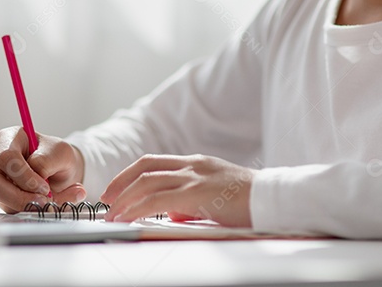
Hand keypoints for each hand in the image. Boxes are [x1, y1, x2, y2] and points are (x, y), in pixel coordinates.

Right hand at [0, 126, 85, 212]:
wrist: (61, 170)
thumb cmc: (57, 155)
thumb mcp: (60, 152)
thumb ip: (46, 162)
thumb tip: (34, 178)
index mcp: (7, 138)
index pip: (6, 157)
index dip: (25, 176)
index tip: (44, 186)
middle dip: (17, 196)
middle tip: (41, 201)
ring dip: (26, 205)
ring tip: (48, 201)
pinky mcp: (0, 197)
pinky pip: (10, 209)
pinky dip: (30, 210)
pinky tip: (45, 203)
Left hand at [100, 154, 253, 226]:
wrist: (274, 198)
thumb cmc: (250, 202)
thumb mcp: (216, 197)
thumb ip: (192, 201)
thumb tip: (173, 212)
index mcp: (197, 163)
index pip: (155, 162)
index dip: (131, 174)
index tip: (117, 189)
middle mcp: (192, 165)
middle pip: (145, 167)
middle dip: (121, 183)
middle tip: (106, 200)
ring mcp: (194, 176)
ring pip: (147, 182)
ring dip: (124, 198)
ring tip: (112, 214)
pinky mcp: (197, 193)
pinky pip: (158, 200)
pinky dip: (138, 209)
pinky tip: (128, 219)